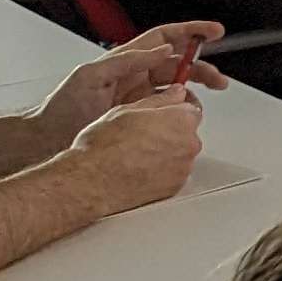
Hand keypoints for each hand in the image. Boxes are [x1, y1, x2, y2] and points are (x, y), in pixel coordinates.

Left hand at [39, 23, 227, 141]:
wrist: (47, 140)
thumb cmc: (61, 108)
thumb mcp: (91, 76)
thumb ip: (127, 60)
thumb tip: (161, 50)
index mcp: (125, 61)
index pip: (164, 38)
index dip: (191, 32)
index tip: (213, 32)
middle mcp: (134, 76)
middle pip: (178, 64)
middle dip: (202, 68)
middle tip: (218, 80)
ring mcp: (137, 97)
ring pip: (176, 88)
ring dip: (193, 93)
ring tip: (198, 106)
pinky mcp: (138, 116)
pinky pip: (167, 109)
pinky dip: (179, 111)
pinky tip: (181, 117)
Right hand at [62, 91, 205, 218]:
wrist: (91, 181)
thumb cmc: (104, 147)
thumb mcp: (126, 110)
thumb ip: (159, 99)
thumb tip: (176, 93)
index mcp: (181, 119)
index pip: (190, 108)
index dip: (172, 110)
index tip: (162, 114)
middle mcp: (189, 144)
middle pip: (186, 132)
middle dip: (169, 132)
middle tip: (140, 135)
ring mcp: (183, 168)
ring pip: (180, 154)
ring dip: (166, 152)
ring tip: (135, 155)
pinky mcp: (175, 187)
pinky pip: (173, 174)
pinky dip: (161, 172)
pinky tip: (138, 170)